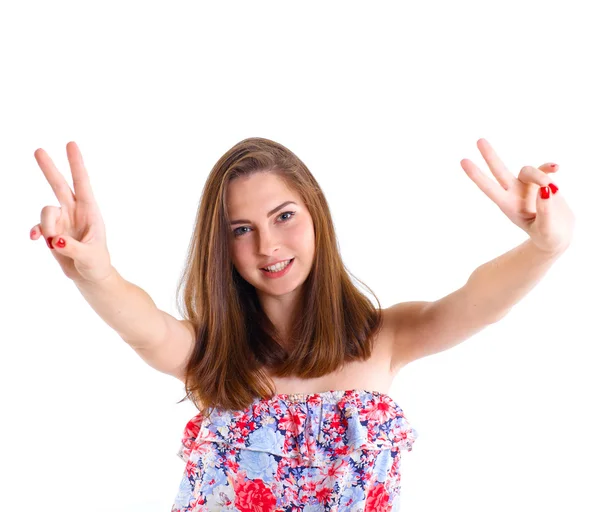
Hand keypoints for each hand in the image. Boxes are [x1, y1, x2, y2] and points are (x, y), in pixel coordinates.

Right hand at [30, 141, 113, 282]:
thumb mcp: (90, 257)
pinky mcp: (51, 232)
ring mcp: (61, 220)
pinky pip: (38, 226)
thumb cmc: (97, 263)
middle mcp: (74, 211)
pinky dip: (37, 232)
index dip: (76, 164)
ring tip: (56, 243)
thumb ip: (73, 248)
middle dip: (49, 168)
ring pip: (46, 211)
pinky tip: (37, 240)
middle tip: (38, 150)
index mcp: (90, 211)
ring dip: (47, 226)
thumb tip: (55, 240)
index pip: (82, 183)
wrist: (89, 275)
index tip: (70, 143)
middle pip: (59, 185)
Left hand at [460, 138, 574, 254]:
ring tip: (551, 188)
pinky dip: (549, 167)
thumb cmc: (548, 237)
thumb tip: (547, 188)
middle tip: (479, 140)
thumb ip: (546, 211)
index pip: (489, 188)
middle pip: (499, 171)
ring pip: (527, 170)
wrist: (558, 236)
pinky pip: (544, 168)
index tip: (463, 161)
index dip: (476, 175)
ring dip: (538, 175)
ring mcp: (527, 186)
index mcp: (507, 206)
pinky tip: (556, 168)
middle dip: (490, 156)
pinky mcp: (543, 182)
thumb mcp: (546, 230)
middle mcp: (514, 193)